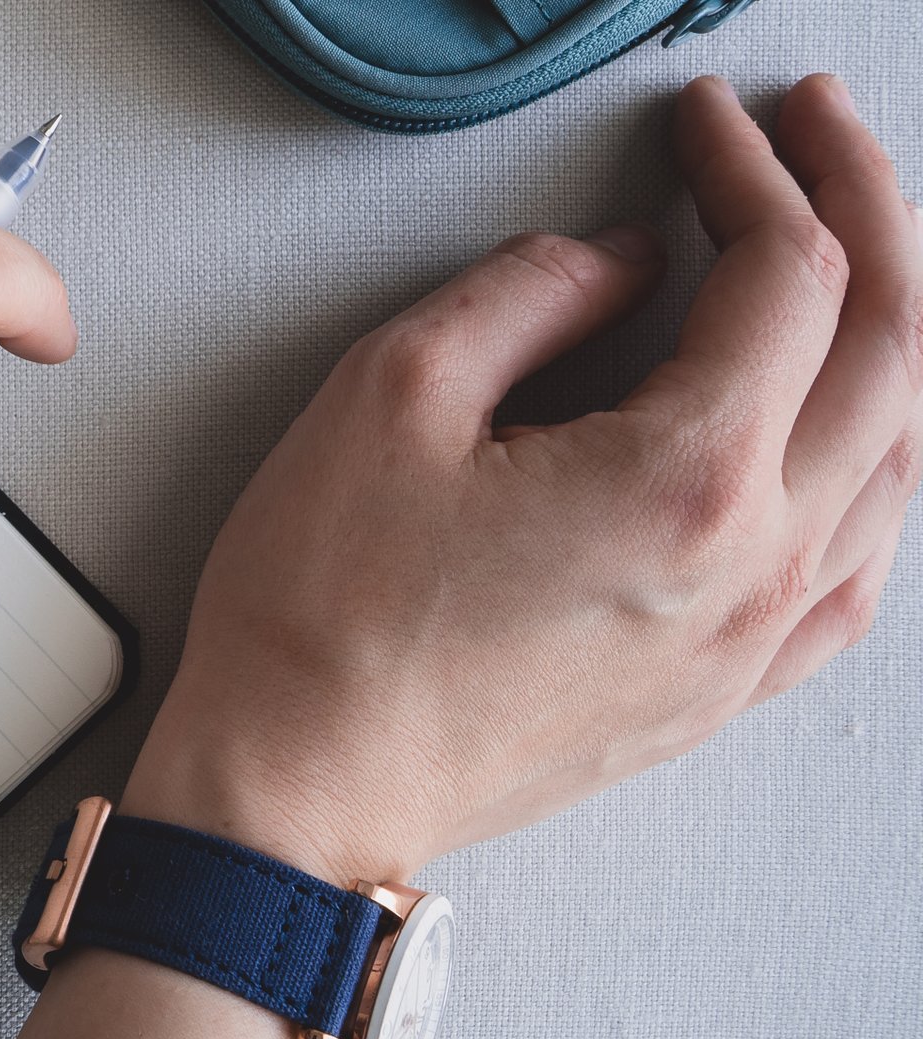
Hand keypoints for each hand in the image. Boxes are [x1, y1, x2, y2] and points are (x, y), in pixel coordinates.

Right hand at [123, 74, 921, 884]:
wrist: (297, 788)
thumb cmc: (322, 625)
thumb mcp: (392, 399)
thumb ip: (529, 294)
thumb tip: (621, 264)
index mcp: (680, 485)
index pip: (784, 275)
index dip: (750, 171)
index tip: (702, 130)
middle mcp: (746, 572)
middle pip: (886, 352)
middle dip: (862, 217)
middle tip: (815, 148)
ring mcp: (740, 649)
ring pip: (893, 465)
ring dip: (887, 342)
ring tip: (843, 275)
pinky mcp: (708, 697)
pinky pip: (850, 578)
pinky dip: (869, 479)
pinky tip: (842, 451)